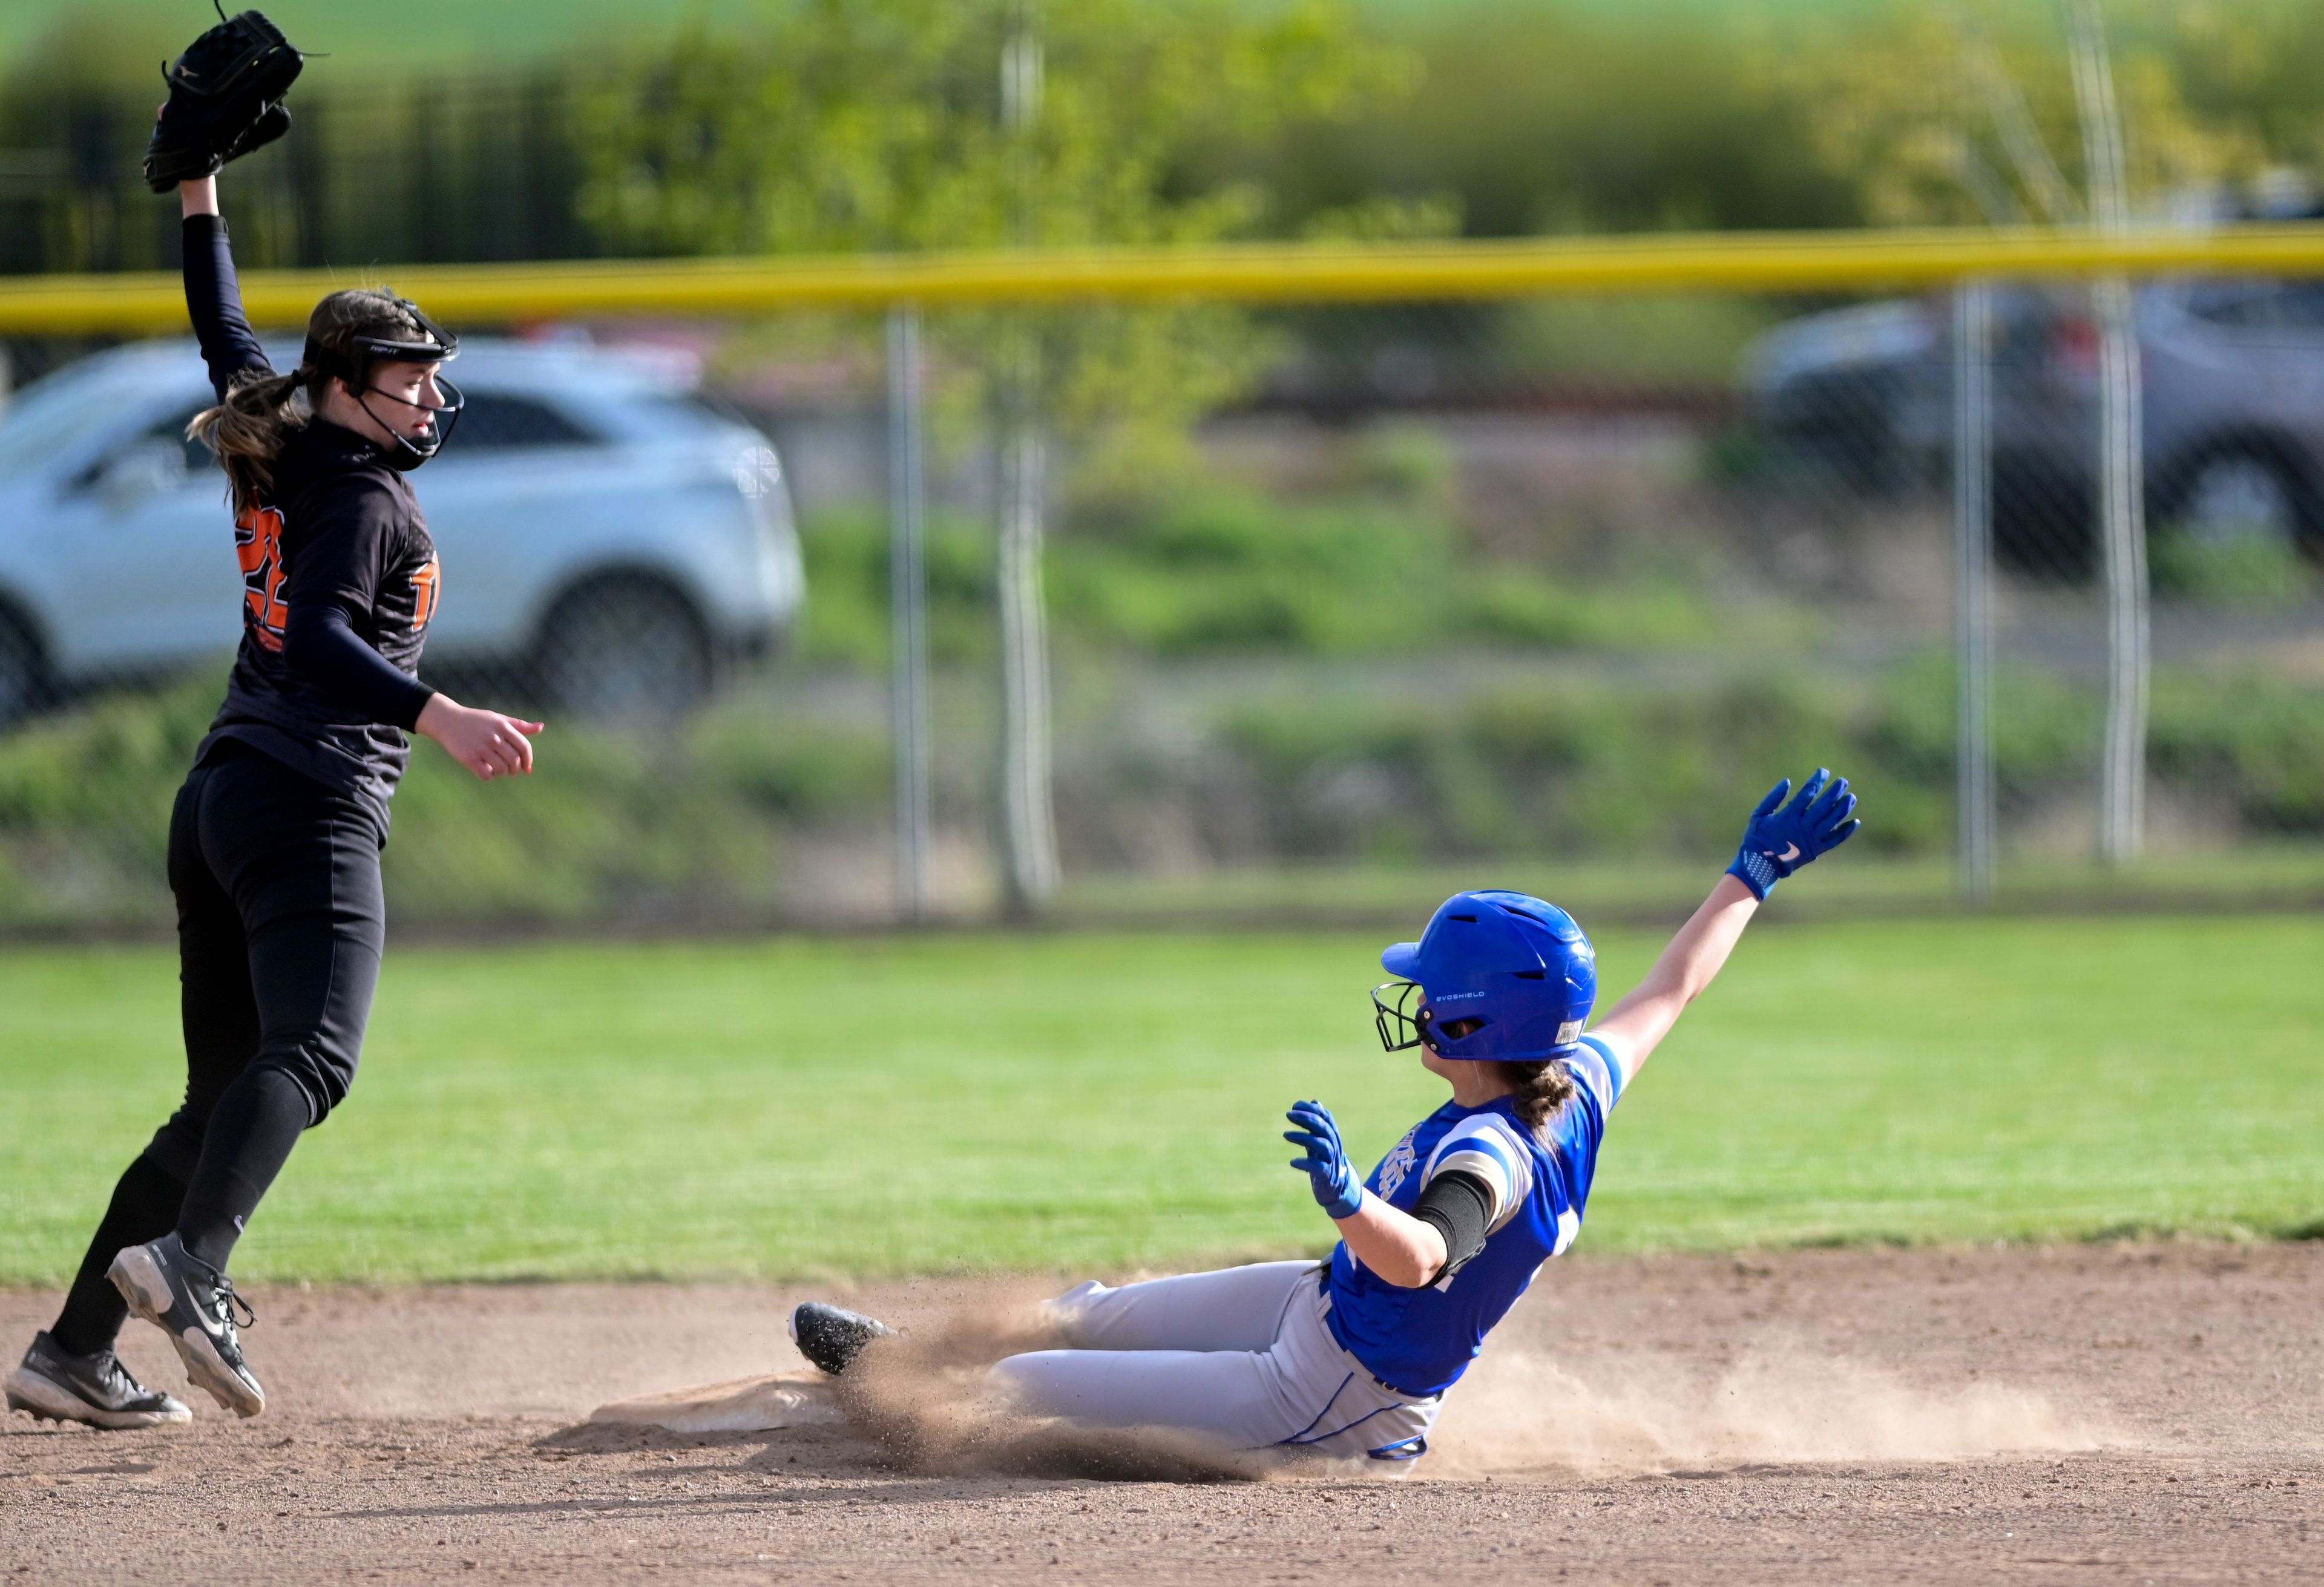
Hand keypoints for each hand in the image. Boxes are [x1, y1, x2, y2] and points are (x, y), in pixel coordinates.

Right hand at [415, 694, 543, 782]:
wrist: (447, 721)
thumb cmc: (476, 721)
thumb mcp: (498, 719)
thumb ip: (520, 725)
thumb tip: (541, 727)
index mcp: (503, 726)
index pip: (524, 747)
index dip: (528, 760)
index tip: (526, 767)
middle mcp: (494, 737)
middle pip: (514, 761)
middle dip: (515, 769)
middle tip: (511, 770)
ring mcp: (481, 748)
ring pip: (501, 770)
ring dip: (502, 772)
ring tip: (497, 768)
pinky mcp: (469, 758)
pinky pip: (487, 775)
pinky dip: (489, 775)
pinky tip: (486, 769)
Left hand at [1284, 1100, 1363, 1220]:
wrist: (1335, 1190)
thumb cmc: (1325, 1161)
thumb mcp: (1320, 1140)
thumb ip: (1316, 1124)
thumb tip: (1315, 1102)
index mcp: (1333, 1136)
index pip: (1326, 1117)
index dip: (1312, 1109)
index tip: (1295, 1105)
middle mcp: (1335, 1146)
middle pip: (1324, 1128)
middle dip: (1307, 1118)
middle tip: (1288, 1114)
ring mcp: (1332, 1161)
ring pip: (1322, 1145)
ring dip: (1304, 1138)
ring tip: (1285, 1134)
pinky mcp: (1327, 1176)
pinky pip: (1318, 1167)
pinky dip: (1305, 1163)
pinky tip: (1293, 1162)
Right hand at [1727, 767, 1859, 899]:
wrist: (1761, 865)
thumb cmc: (1757, 838)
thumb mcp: (1758, 815)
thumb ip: (1772, 798)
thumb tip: (1787, 781)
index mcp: (1789, 816)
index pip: (1807, 794)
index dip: (1817, 781)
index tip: (1823, 772)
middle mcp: (1803, 826)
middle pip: (1823, 805)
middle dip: (1834, 792)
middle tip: (1843, 782)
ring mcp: (1811, 839)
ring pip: (1832, 821)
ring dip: (1843, 808)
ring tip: (1851, 797)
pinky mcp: (1817, 850)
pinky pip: (1835, 840)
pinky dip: (1846, 832)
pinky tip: (1854, 822)